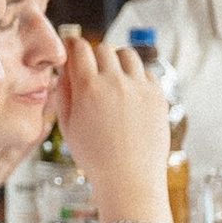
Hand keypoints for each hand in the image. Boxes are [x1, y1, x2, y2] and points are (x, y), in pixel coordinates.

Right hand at [57, 30, 173, 209]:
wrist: (129, 178)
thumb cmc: (95, 157)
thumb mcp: (67, 126)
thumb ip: (63, 93)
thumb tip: (64, 71)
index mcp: (88, 88)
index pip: (79, 48)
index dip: (72, 45)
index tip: (71, 47)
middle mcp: (115, 82)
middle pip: (103, 48)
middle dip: (94, 54)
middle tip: (91, 68)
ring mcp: (139, 88)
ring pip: (127, 54)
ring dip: (117, 60)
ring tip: (113, 76)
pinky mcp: (158, 96)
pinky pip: (146, 72)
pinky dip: (136, 76)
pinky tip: (129, 91)